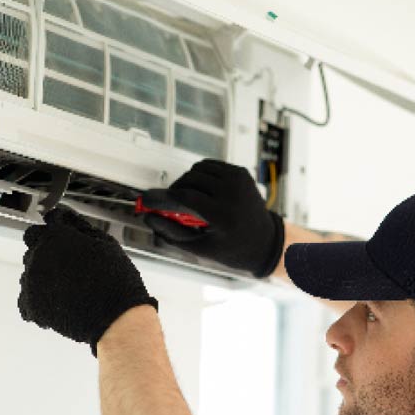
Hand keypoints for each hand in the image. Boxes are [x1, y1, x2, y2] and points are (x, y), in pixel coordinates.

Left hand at [18, 208, 157, 355]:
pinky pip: (26, 300)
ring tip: (70, 288)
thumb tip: (65, 218)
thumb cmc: (115, 281)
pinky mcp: (32, 307)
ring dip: (44, 279)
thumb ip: (78, 226)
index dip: (50, 237)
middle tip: (71, 268)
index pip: (37, 230)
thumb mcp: (104, 242)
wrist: (116, 317)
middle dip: (49, 257)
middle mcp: (37, 258)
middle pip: (33, 252)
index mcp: (54, 237)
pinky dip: (38, 301)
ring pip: (30, 275)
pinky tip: (58, 301)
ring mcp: (32, 283)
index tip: (58, 242)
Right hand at [144, 159, 284, 277]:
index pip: (184, 196)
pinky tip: (204, 191)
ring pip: (198, 169)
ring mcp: (239, 179)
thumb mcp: (201, 248)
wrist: (265, 241)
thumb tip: (150, 217)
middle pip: (189, 179)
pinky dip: (202, 175)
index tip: (149, 199)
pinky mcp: (241, 172)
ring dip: (188, 181)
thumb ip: (172, 232)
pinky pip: (211, 165)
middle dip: (175, 190)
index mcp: (223, 214)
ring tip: (190, 199)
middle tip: (173, 204)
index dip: (162, 197)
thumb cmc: (234, 249)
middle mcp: (232, 192)